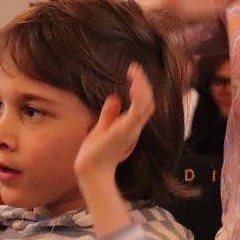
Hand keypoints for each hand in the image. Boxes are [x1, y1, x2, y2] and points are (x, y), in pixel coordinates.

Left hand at [74, 64, 154, 187]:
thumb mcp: (102, 128)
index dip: (142, 88)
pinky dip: (139, 97)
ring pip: (146, 104)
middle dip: (145, 83)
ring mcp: (131, 129)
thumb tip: (115, 97)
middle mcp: (134, 127)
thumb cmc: (96, 154)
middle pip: (149, 102)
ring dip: (143, 86)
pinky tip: (134, 84)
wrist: (91, 171)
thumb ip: (110, 114)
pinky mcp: (126, 131)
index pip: (143, 104)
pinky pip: (138, 112)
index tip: (134, 72)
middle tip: (135, 68)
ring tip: (136, 72)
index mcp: (131, 126)